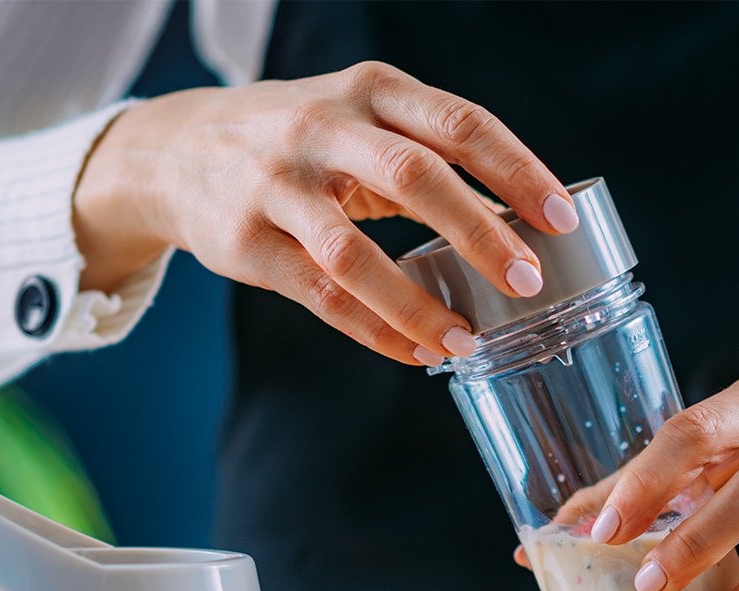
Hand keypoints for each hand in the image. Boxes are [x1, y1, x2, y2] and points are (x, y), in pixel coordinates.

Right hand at [72, 63, 577, 364]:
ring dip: (418, 304)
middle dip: (480, 233)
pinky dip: (375, 332)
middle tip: (528, 282)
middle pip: (413, 177)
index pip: (458, 123)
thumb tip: (509, 224)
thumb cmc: (295, 141)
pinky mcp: (248, 243)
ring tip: (466, 342)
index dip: (515, 170)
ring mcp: (278, 185)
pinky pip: (322, 298)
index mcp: (369, 89)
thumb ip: (422, 157)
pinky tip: (415, 353)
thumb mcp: (357, 118)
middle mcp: (322, 126)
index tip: (561, 217)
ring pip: (355, 253)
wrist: (177, 150)